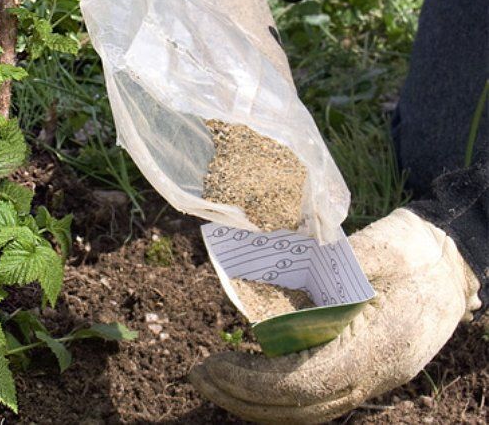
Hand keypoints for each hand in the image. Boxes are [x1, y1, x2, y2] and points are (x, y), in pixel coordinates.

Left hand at [190, 209, 480, 423]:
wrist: (457, 261)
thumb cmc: (417, 250)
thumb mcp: (377, 248)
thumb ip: (328, 270)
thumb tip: (274, 288)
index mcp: (379, 346)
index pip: (305, 383)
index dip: (255, 382)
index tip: (216, 365)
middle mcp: (376, 374)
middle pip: (301, 408)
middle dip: (244, 397)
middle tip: (199, 374)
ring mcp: (374, 377)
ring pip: (308, 410)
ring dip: (257, 401)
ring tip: (215, 379)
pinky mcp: (366, 370)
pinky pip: (317, 396)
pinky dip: (279, 394)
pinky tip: (252, 375)